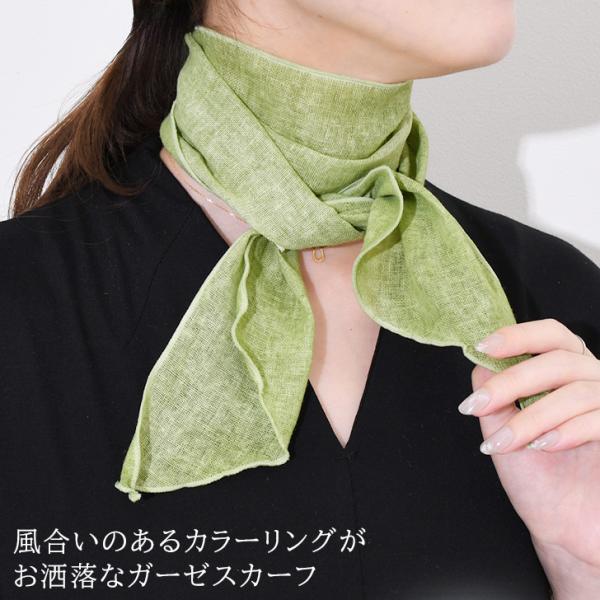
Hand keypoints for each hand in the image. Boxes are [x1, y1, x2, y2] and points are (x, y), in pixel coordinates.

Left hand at [458, 318, 599, 573]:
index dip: (519, 336)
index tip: (483, 347)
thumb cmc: (538, 479)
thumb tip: (480, 364)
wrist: (564, 528)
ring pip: (575, 392)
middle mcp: (593, 383)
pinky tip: (542, 446)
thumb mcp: (503, 432)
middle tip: (478, 405)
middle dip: (512, 381)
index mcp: (565, 375)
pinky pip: (598, 418)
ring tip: (504, 442)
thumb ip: (495, 398)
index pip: (550, 336)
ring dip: (532, 417)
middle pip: (558, 360)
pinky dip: (564, 431)